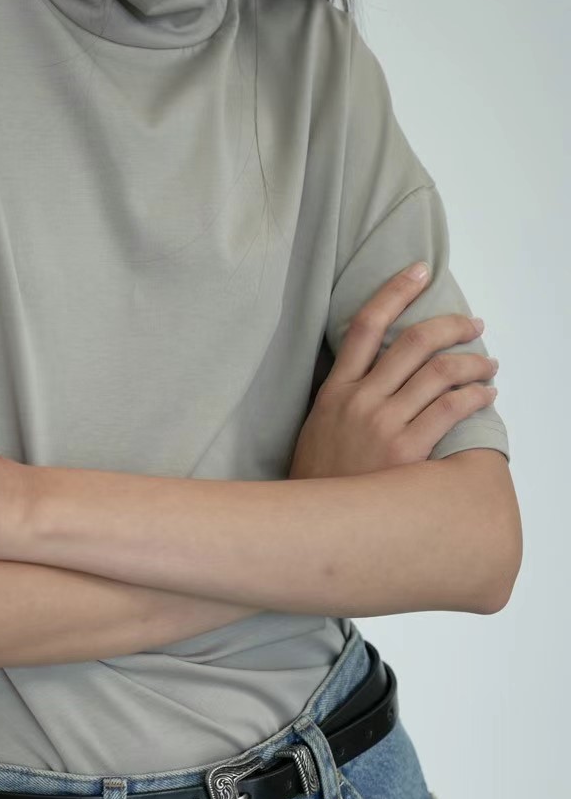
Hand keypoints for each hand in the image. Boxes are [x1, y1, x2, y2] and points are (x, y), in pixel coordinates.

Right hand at [288, 264, 498, 478]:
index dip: (396, 291)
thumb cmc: (320, 482)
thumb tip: (380, 373)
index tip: (420, 271)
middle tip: (471, 324)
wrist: (312, 527)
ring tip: (487, 364)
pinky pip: (451, 409)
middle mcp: (360, 401)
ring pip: (440, 372)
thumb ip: (345, 398)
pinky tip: (486, 394)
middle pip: (413, 342)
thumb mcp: (318, 429)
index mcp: (335, 391)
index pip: (366, 325)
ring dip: (473, 361)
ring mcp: (383, 425)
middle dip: (452, 326)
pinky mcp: (406, 452)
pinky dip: (476, 395)